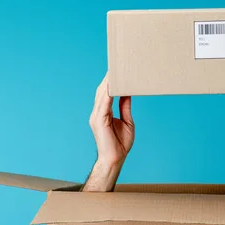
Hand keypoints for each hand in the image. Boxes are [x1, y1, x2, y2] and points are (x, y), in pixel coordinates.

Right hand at [83, 73, 134, 191]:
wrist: (115, 159)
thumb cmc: (120, 143)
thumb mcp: (127, 121)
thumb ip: (124, 107)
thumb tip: (128, 93)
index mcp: (103, 112)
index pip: (106, 93)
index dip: (111, 81)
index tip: (117, 70)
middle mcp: (97, 112)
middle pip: (102, 90)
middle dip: (109, 78)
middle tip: (117, 64)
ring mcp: (96, 116)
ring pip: (102, 94)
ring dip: (108, 82)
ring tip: (116, 70)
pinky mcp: (98, 120)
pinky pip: (103, 103)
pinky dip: (108, 93)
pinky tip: (113, 84)